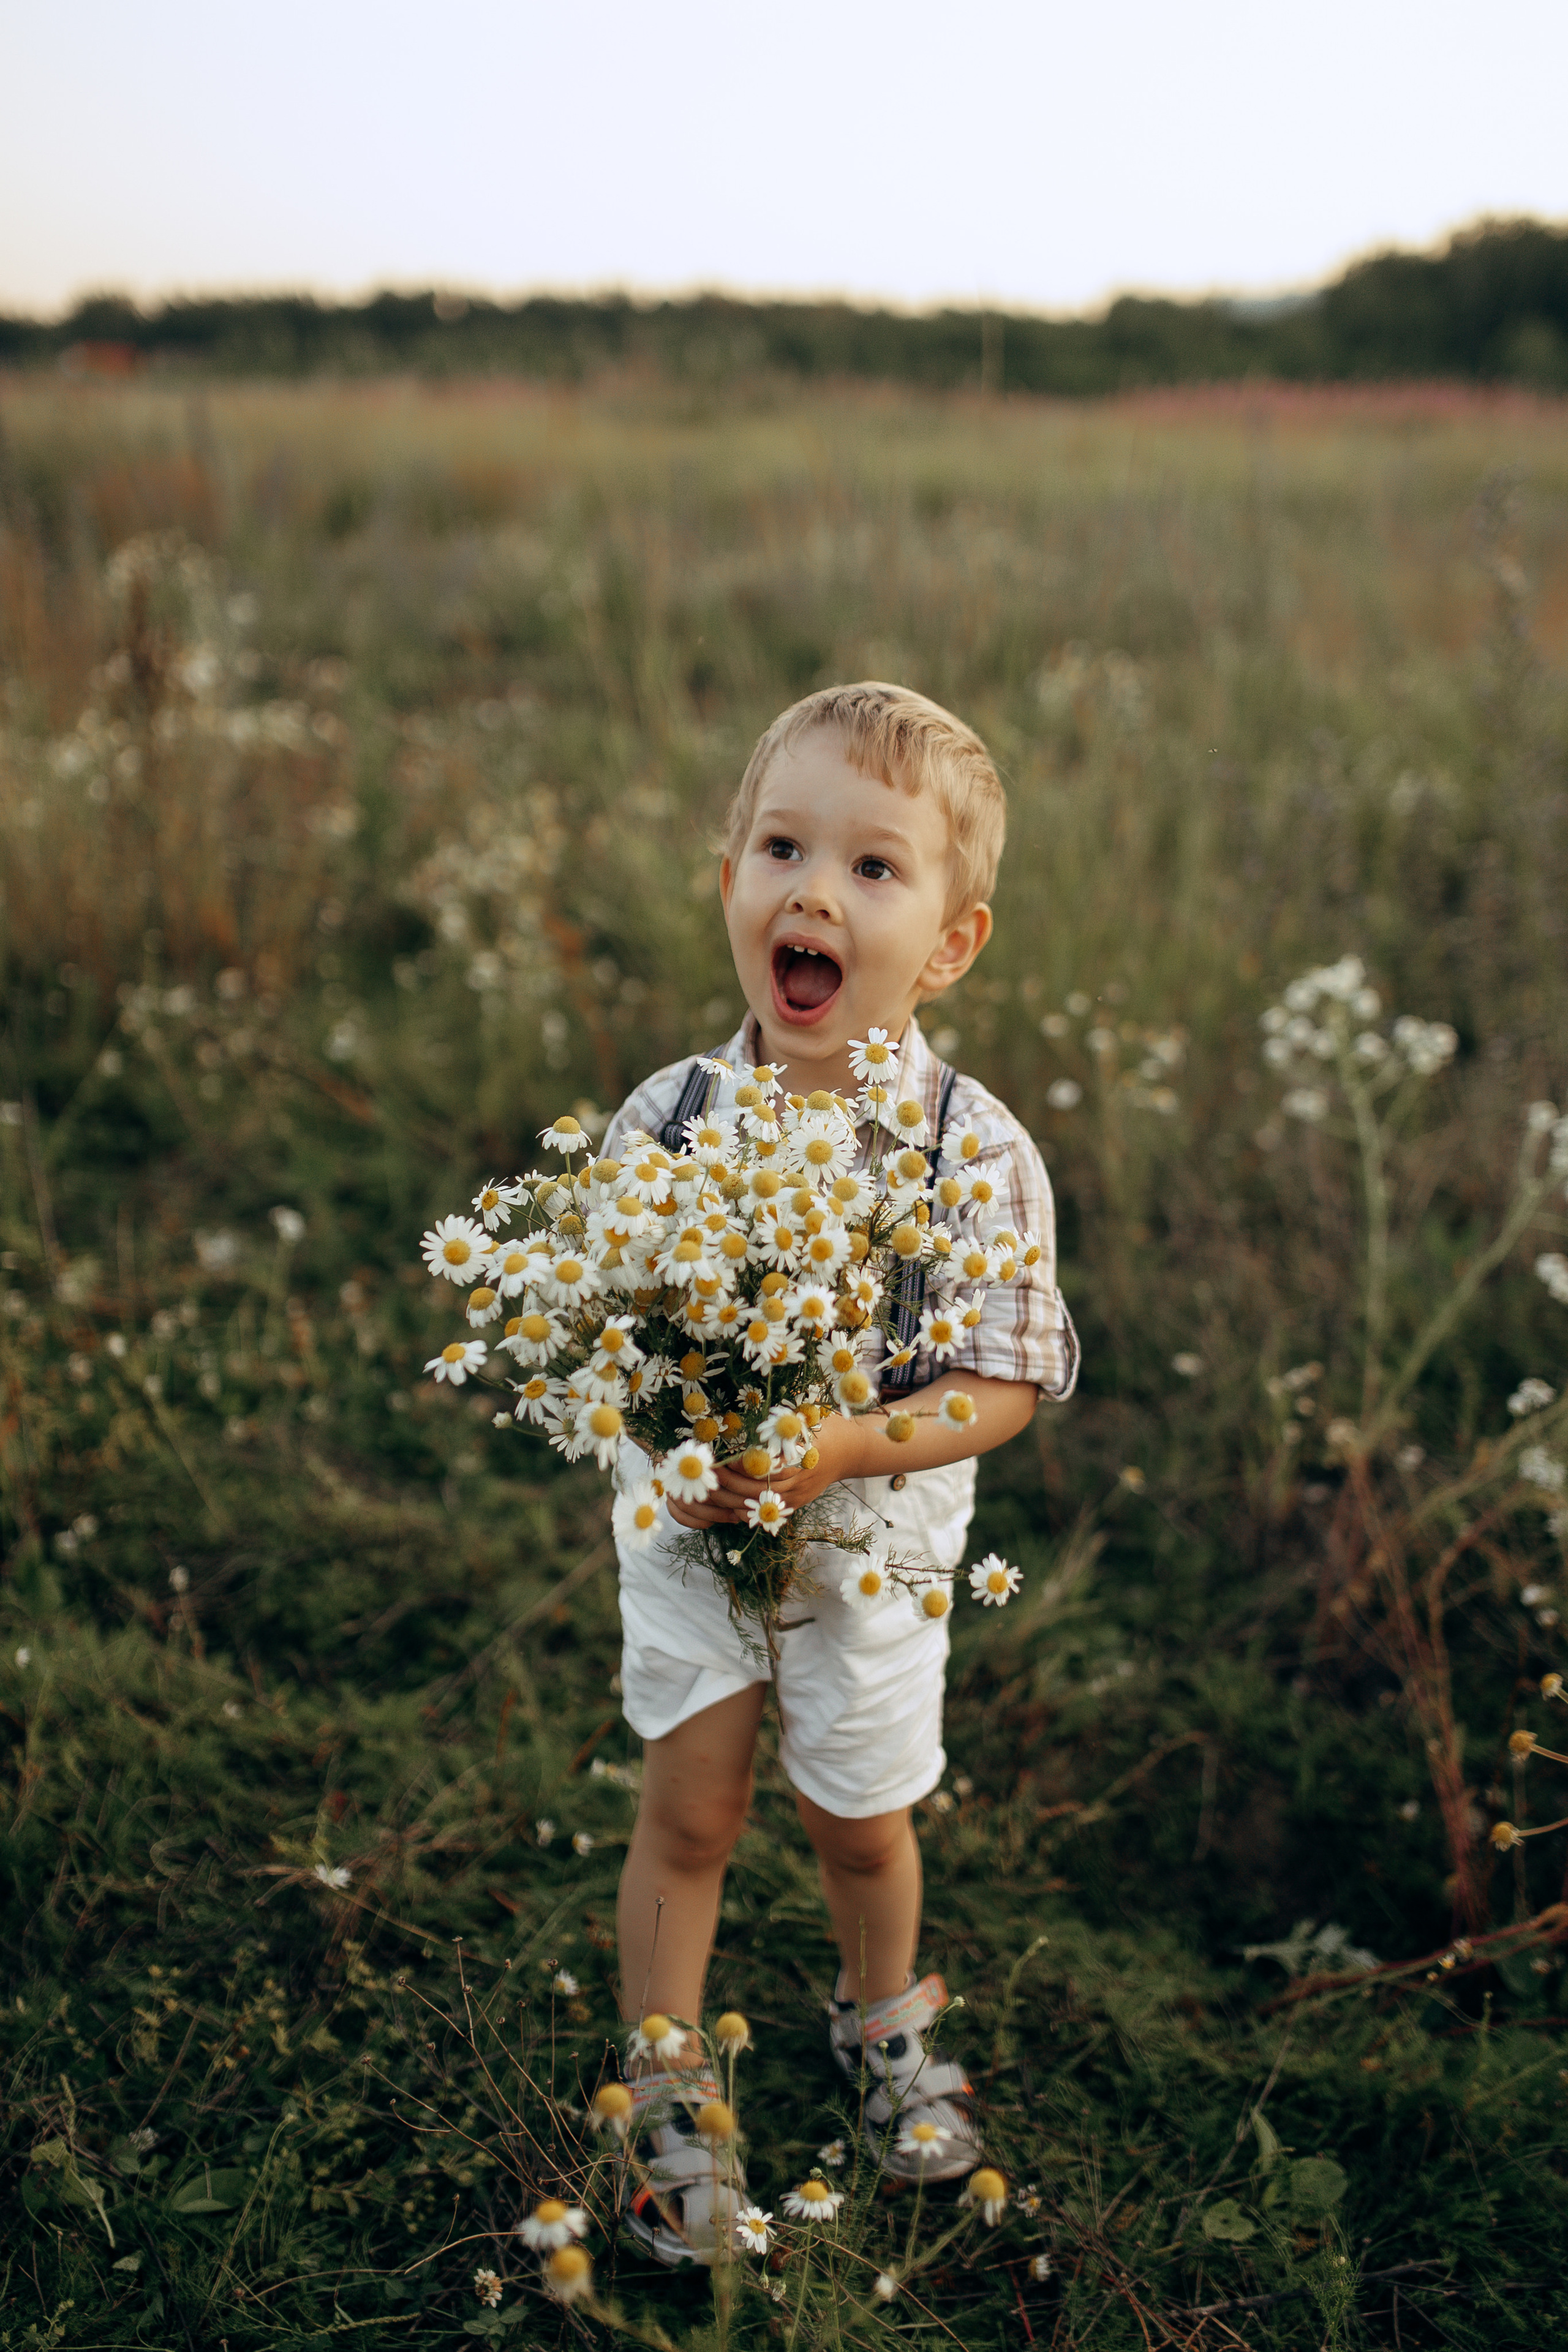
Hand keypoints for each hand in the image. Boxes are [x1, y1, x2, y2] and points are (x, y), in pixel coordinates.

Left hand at [665, 1411, 871, 1529]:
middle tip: (707, 1474)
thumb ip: (781, 1419)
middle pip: (761, 1487)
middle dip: (731, 1483)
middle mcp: (803, 1477)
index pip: (768, 1463)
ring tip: (710, 1489)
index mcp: (804, 1451)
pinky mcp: (799, 1503)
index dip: (742, 1464)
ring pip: (763, 1503)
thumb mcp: (807, 1414)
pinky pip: (771, 1513)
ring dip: (734, 1498)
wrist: (853, 1450)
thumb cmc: (825, 1424)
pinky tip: (728, 1506)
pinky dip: (749, 1510)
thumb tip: (744, 1411)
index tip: (721, 1457)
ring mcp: (801, 1493)